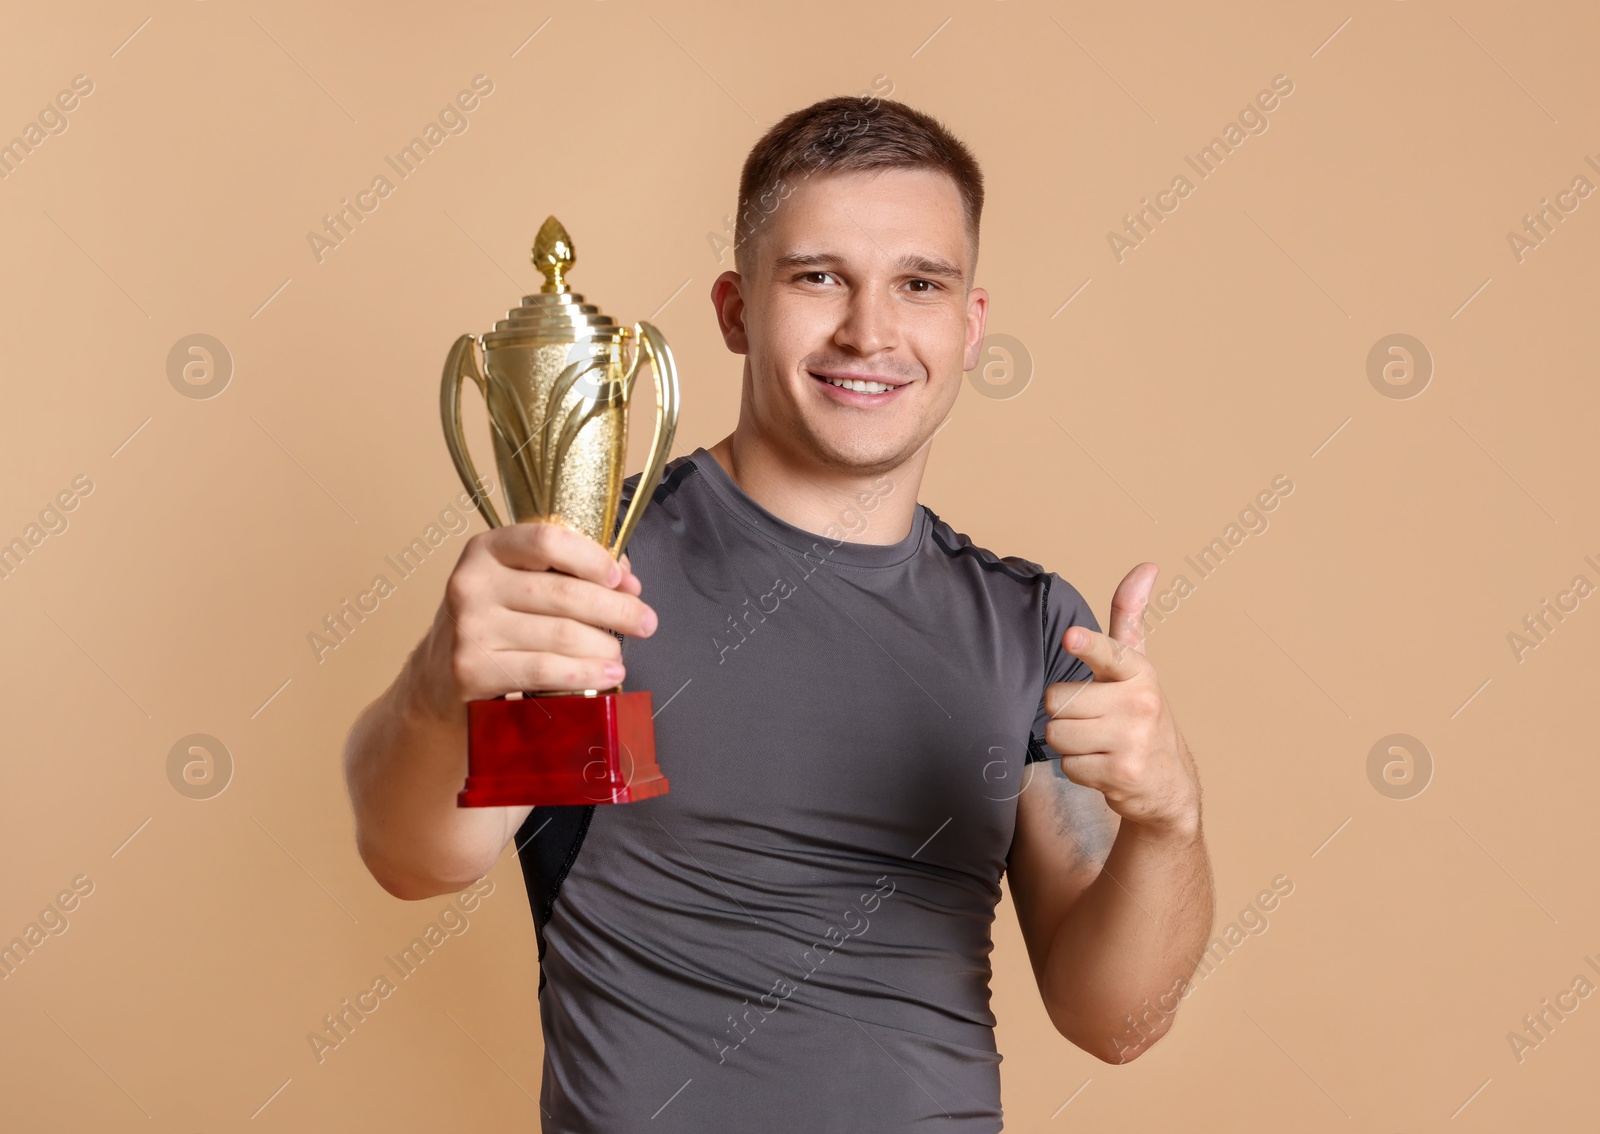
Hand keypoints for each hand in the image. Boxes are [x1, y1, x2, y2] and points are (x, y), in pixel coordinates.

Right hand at [420, 523, 656, 719]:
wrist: (436, 680)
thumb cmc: (493, 625)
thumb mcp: (516, 584)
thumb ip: (566, 572)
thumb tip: (627, 579)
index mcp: (486, 550)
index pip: (548, 540)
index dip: (593, 558)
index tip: (622, 579)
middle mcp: (472, 583)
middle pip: (564, 593)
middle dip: (618, 609)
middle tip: (646, 622)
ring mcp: (470, 628)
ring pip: (562, 634)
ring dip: (605, 646)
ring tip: (620, 655)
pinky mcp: (472, 670)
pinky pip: (546, 670)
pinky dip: (586, 673)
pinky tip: (607, 674)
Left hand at [1043, 563, 1200, 840]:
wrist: (1168, 783)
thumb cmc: (1140, 715)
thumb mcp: (1136, 666)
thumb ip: (1130, 617)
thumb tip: (1146, 566)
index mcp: (1138, 671)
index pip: (1109, 653)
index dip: (1087, 645)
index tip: (1071, 637)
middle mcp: (1140, 702)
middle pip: (1056, 699)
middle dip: (1065, 713)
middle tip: (1093, 720)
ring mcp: (1133, 739)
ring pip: (1058, 733)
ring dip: (1069, 743)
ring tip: (1097, 743)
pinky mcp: (1122, 773)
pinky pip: (1068, 764)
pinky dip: (1079, 768)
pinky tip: (1103, 766)